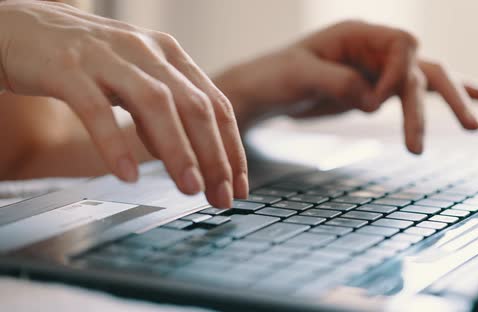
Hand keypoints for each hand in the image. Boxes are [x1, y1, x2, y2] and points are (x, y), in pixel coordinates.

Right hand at [0, 1, 247, 207]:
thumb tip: (190, 155)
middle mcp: (146, 51)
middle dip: (214, 155)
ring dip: (177, 150)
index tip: (239, 184)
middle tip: (221, 195)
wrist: (20, 28)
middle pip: (194, 105)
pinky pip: (96, 109)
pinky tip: (128, 175)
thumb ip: (161, 113)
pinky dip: (115, 144)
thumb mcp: (135, 81)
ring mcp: (107, 57)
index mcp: (168, 54)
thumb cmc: (85, 60)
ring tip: (190, 188)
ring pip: (156, 104)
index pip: (215, 103)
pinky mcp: (67, 68)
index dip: (231, 147)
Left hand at [216, 21, 477, 153]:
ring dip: (451, 103)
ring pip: (424, 83)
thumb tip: (373, 101)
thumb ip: (337, 82)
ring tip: (474, 127)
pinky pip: (415, 95)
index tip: (373, 103)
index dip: (398, 75)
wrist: (266, 92)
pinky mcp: (377, 91)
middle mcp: (374, 49)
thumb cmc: (274, 76)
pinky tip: (477, 106)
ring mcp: (378, 71)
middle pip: (423, 65)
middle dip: (446, 96)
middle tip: (469, 127)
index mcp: (357, 34)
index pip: (402, 45)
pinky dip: (443, 101)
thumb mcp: (299, 75)